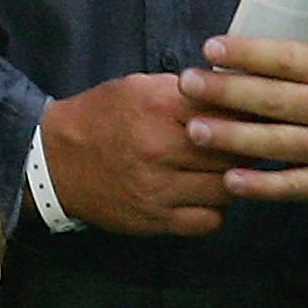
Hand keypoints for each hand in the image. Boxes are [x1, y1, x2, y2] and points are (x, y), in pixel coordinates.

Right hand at [38, 74, 235, 236]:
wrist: (53, 161)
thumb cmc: (100, 118)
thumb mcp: (138, 87)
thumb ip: (186, 90)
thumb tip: (235, 91)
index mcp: (159, 107)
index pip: (229, 110)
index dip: (248, 114)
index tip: (254, 117)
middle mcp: (160, 148)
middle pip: (234, 151)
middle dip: (246, 147)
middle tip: (248, 145)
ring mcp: (158, 188)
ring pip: (227, 187)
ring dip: (232, 179)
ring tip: (224, 170)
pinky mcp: (154, 219)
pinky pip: (209, 220)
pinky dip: (214, 209)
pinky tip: (204, 195)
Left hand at [180, 37, 307, 211]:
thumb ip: (289, 60)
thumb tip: (227, 49)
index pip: (288, 59)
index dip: (249, 53)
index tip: (210, 48)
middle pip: (276, 99)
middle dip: (228, 91)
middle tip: (188, 83)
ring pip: (279, 142)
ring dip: (234, 137)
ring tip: (194, 130)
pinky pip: (290, 185)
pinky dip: (260, 185)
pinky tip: (229, 180)